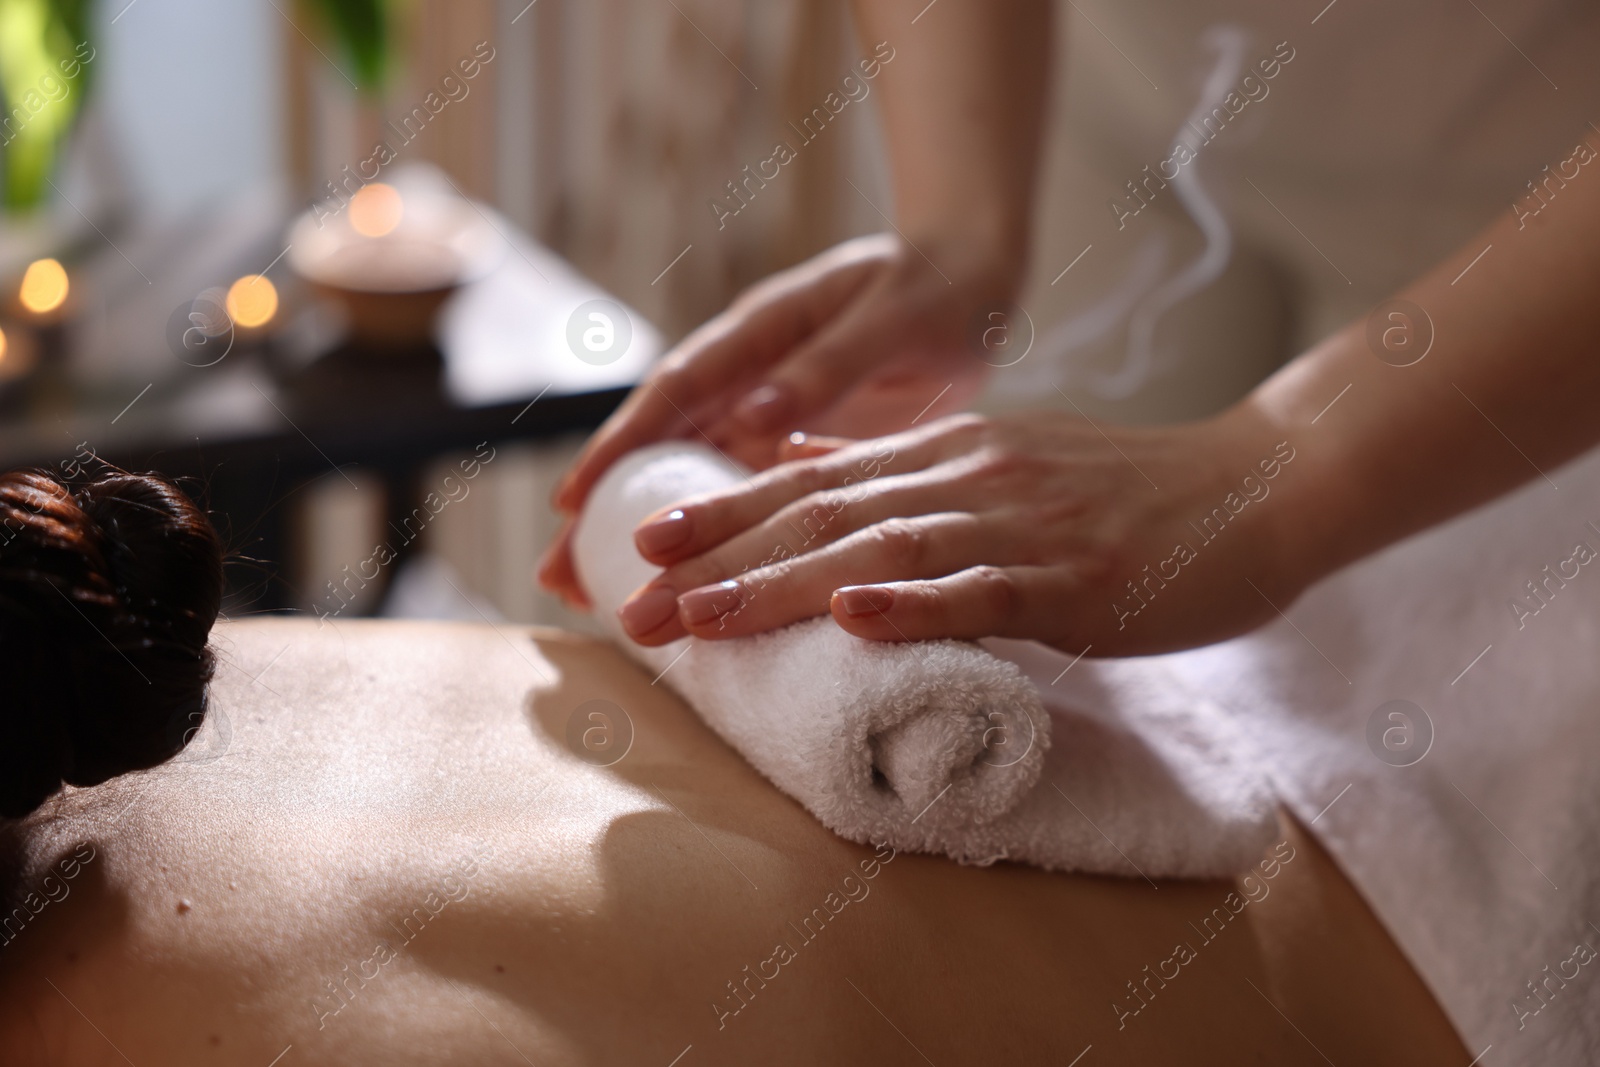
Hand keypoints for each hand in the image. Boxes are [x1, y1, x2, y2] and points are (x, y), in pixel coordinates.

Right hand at [538, 232, 1020, 607]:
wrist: (968, 281)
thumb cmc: (930, 286)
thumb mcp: (887, 319)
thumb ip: (825, 366)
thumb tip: (754, 415)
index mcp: (760, 332)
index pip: (676, 393)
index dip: (621, 446)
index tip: (575, 501)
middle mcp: (748, 377)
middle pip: (662, 447)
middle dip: (607, 510)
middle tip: (558, 576)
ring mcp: (767, 414)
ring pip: (692, 480)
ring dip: (647, 535)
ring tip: (595, 598)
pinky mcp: (796, 444)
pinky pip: (744, 498)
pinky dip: (713, 542)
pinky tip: (688, 588)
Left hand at [610, 409, 1308, 657]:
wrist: (1256, 487)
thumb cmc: (1125, 490)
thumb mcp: (998, 457)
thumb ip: (898, 462)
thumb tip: (797, 461)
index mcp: (948, 452)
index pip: (813, 482)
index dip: (724, 511)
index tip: (643, 543)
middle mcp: (969, 477)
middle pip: (825, 515)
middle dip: (723, 560)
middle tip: (634, 605)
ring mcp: (1021, 525)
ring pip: (884, 552)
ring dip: (786, 584)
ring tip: (704, 616)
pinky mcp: (1076, 578)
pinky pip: (985, 592)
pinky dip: (914, 605)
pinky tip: (850, 617)